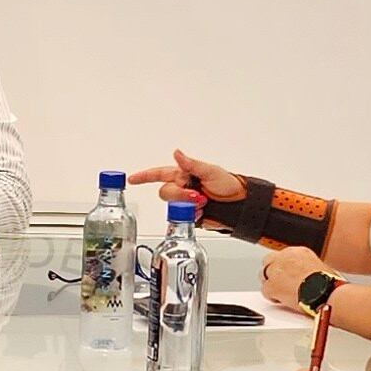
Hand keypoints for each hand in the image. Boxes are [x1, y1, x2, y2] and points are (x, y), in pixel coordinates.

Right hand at [132, 151, 246, 207]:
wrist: (239, 206)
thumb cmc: (228, 185)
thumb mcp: (210, 171)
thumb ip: (191, 164)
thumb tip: (177, 154)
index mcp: (184, 174)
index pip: (159, 174)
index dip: (145, 176)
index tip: (132, 179)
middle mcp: (182, 188)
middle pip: (165, 192)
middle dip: (179, 194)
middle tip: (196, 195)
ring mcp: (186, 203)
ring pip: (173, 205)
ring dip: (186, 205)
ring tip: (203, 202)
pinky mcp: (190, 216)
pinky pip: (182, 217)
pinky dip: (192, 215)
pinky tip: (202, 211)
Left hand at [261, 246, 323, 307]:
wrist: (326, 292)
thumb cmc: (329, 283)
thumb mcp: (321, 268)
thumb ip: (307, 269)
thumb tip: (308, 277)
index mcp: (299, 252)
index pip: (282, 256)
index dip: (283, 267)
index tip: (286, 275)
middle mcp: (285, 257)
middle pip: (269, 262)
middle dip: (272, 273)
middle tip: (280, 284)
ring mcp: (277, 270)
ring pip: (264, 276)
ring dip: (271, 285)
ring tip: (283, 294)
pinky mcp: (272, 285)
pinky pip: (265, 291)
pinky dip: (272, 297)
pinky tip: (283, 301)